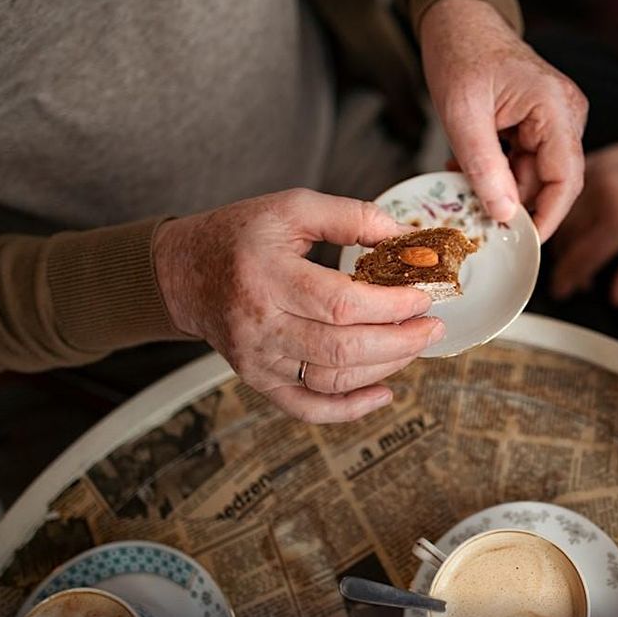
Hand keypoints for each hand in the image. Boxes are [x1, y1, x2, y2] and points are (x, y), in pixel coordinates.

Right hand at [153, 189, 443, 423]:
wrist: (183, 273)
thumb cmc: (240, 236)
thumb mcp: (292, 208)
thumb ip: (351, 216)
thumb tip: (405, 238)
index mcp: (267, 276)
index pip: (341, 303)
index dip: (391, 305)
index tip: (424, 295)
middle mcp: (260, 325)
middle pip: (342, 348)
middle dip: (401, 341)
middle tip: (434, 326)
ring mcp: (259, 360)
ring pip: (333, 379)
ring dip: (386, 367)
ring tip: (416, 344)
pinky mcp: (260, 381)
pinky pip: (308, 408)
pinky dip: (350, 409)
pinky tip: (384, 394)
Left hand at [420, 0, 587, 240]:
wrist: (459, 21)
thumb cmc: (461, 53)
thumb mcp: (463, 115)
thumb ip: (484, 167)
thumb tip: (503, 214)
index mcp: (555, 107)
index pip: (566, 179)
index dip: (547, 217)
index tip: (523, 242)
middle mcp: (566, 114)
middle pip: (552, 181)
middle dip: (514, 201)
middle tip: (475, 213)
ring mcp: (557, 118)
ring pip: (535, 175)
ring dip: (501, 186)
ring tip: (462, 180)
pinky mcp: (542, 123)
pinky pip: (527, 161)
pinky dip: (499, 171)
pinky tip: (470, 166)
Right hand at [552, 118, 617, 305]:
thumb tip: (616, 297)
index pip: (581, 257)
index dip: (568, 278)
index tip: (563, 290)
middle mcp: (602, 195)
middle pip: (566, 236)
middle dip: (564, 260)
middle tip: (573, 277)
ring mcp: (597, 174)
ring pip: (565, 212)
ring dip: (564, 236)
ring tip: (576, 253)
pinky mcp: (599, 160)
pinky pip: (572, 191)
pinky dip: (569, 210)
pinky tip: (579, 224)